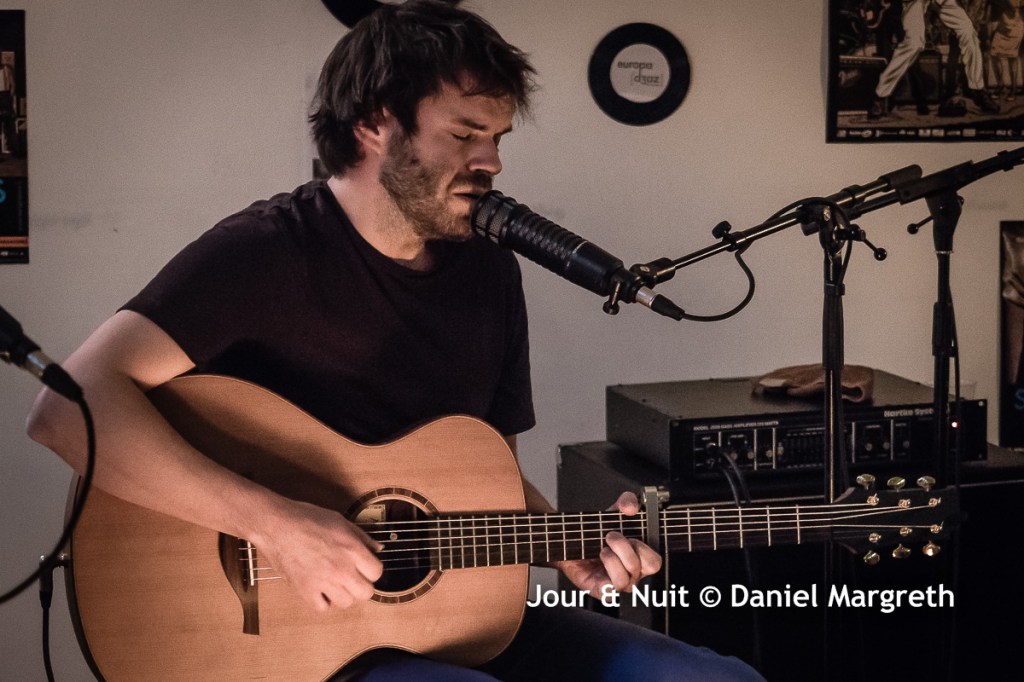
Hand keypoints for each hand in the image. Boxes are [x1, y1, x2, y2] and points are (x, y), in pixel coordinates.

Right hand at [251, 498, 383, 611]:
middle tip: (352, 577)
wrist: (276, 524)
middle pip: (366, 593)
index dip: (372, 570)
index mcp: (352, 549)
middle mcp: (341, 568)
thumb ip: (362, 537)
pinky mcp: (305, 591)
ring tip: (334, 582)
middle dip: (361, 585)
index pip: (377, 573)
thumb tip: (378, 549)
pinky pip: (323, 608)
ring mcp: (323, 582)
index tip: (364, 567)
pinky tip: (319, 588)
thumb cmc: (307, 518)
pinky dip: (323, 601)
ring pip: (346, 603)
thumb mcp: (340, 521)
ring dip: (343, 594)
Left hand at [554, 492, 661, 598]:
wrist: (571, 540)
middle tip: (611, 537)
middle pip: (646, 569)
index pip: (655, 562)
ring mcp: (619, 583)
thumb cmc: (598, 531)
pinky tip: (597, 560)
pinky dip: (604, 570)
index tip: (628, 535)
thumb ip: (628, 500)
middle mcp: (633, 573)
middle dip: (627, 548)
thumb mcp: (615, 511)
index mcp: (641, 558)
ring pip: (626, 580)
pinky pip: (610, 590)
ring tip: (602, 549)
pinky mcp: (603, 591)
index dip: (643, 546)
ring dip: (612, 558)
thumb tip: (631, 507)